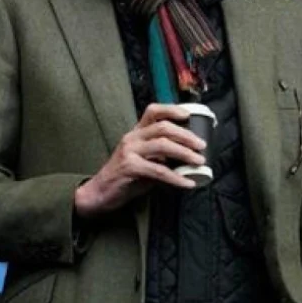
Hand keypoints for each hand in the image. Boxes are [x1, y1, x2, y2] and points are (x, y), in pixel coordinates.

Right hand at [74, 103, 205, 217]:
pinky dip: (176, 177)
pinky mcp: (129, 167)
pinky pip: (158, 170)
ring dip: (185, 153)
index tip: (188, 115)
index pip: (153, 111)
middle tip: (201, 145)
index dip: (172, 109)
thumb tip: (188, 159)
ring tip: (199, 161)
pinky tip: (187, 183)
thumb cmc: (124, 177)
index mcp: (136, 133)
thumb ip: (161, 156)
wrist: (100, 192)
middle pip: (163, 127)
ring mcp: (129, 151)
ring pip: (162, 145)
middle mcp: (132, 138)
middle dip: (186, 135)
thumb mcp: (143, 161)